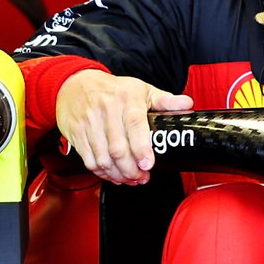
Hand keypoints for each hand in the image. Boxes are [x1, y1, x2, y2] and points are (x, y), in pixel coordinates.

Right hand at [54, 70, 193, 183]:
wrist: (75, 84)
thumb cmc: (113, 89)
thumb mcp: (141, 89)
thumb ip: (165, 100)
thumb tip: (188, 104)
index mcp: (126, 99)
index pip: (135, 125)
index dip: (141, 148)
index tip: (148, 164)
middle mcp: (106, 110)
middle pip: (118, 148)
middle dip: (131, 170)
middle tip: (142, 177)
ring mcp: (89, 123)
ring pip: (103, 158)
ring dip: (118, 175)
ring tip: (130, 179)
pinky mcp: (77, 135)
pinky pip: (90, 160)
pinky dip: (103, 173)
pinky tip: (113, 175)